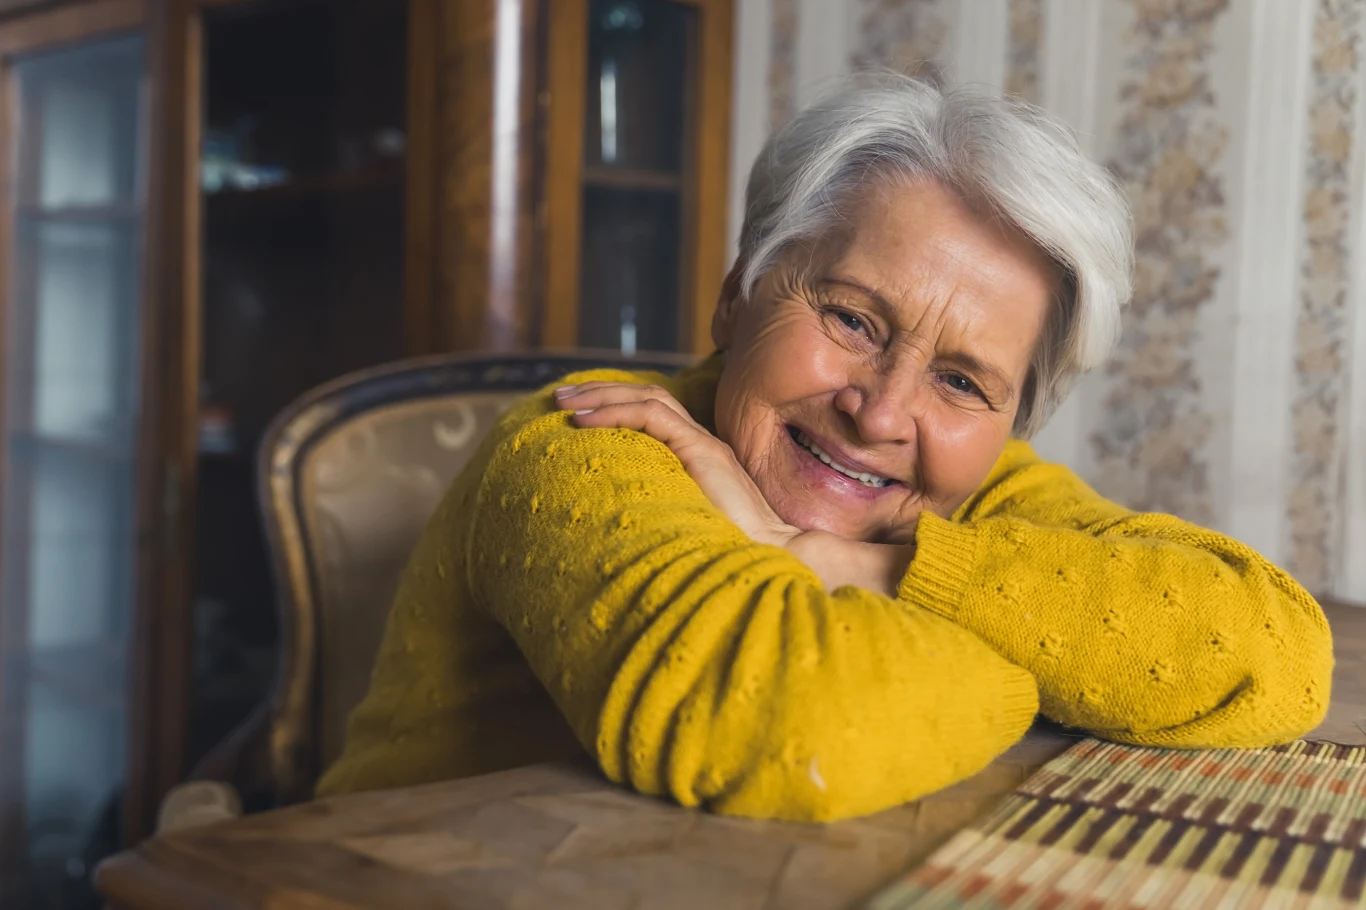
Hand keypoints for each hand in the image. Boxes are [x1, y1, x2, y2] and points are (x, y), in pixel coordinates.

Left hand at [553, 382, 799, 547]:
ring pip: (649, 398)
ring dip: (602, 395)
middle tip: (559, 396)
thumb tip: (608, 530)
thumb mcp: (679, 528)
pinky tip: (583, 422)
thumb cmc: (726, 557)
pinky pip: (652, 417)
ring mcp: (705, 444)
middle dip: (600, 391)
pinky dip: (615, 414)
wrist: (773, 560)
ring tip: (563, 403)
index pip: (652, 413)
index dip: (614, 405)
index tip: (575, 414)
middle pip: (648, 396)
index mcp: (698, 457)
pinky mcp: (703, 451)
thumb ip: (656, 514)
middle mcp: (702, 443)